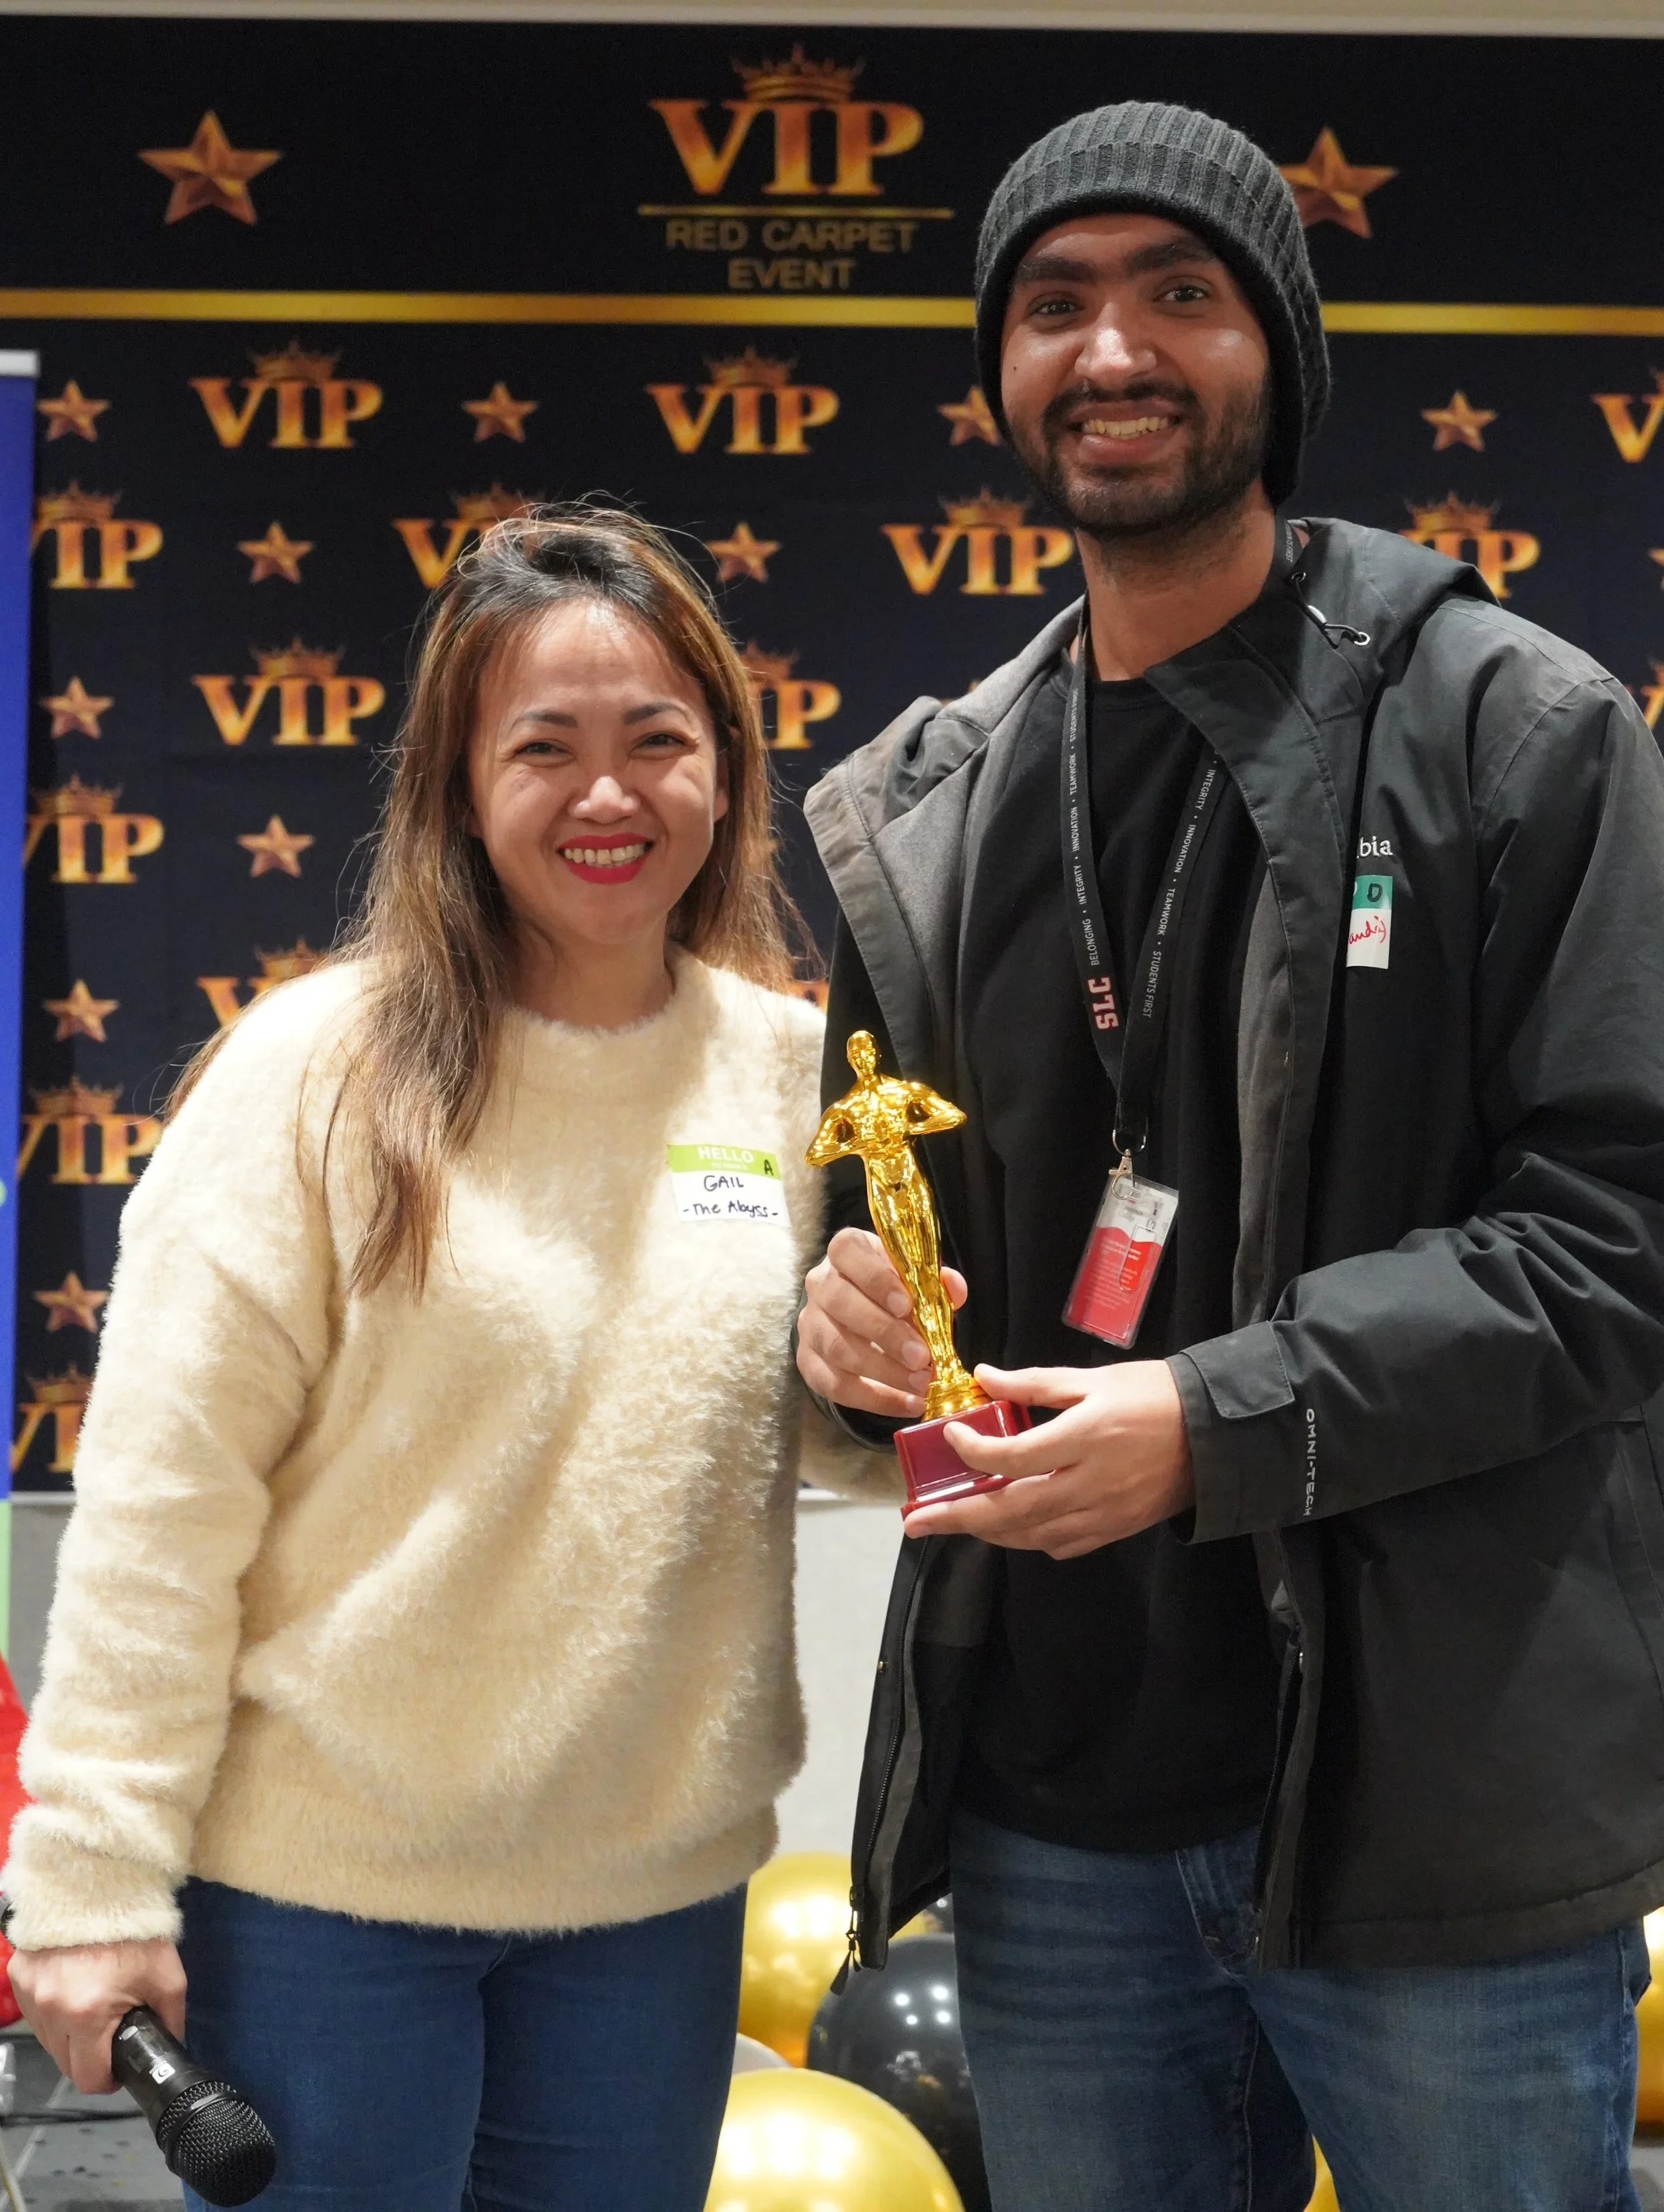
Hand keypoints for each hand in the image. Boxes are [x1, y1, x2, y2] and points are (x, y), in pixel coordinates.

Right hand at [9, 1937, 185, 2094]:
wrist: (103, 1884)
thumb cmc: (137, 1930)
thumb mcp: (169, 1979)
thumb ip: (170, 2021)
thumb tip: (168, 2048)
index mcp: (86, 2015)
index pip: (88, 2078)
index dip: (108, 2078)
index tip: (119, 2066)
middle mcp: (50, 2009)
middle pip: (66, 2063)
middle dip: (90, 2057)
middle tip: (112, 2032)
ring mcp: (29, 1994)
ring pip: (49, 2040)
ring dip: (70, 2035)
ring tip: (94, 2005)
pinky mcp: (19, 1977)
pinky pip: (36, 2014)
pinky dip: (54, 2012)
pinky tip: (74, 1989)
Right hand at [798, 1228, 967, 1419]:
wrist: (859, 1314)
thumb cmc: (892, 1291)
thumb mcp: (913, 1277)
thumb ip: (935, 1282)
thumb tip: (953, 1288)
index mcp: (845, 1252)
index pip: (848, 1252)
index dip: (876, 1279)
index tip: (906, 1305)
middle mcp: (820, 1284)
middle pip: (841, 1303)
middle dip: (885, 1333)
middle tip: (922, 1357)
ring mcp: (810, 1324)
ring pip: (836, 1347)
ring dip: (882, 1370)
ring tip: (921, 1384)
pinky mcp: (808, 1361)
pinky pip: (834, 1385)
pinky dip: (874, 1399)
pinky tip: (908, 1404)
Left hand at [902, 1359, 1193, 1559]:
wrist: (1215, 1434)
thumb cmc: (1153, 1396)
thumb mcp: (1091, 1379)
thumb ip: (1033, 1384)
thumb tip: (982, 1377)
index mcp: (1083, 1438)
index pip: (1012, 1457)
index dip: (973, 1452)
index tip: (950, 1438)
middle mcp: (1089, 1484)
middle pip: (1010, 1511)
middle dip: (957, 1518)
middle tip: (916, 1523)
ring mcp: (1103, 1514)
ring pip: (1030, 1536)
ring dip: (988, 1531)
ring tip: (955, 1521)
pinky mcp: (1114, 1530)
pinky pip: (1060, 1545)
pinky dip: (1028, 1539)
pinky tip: (1010, 1526)